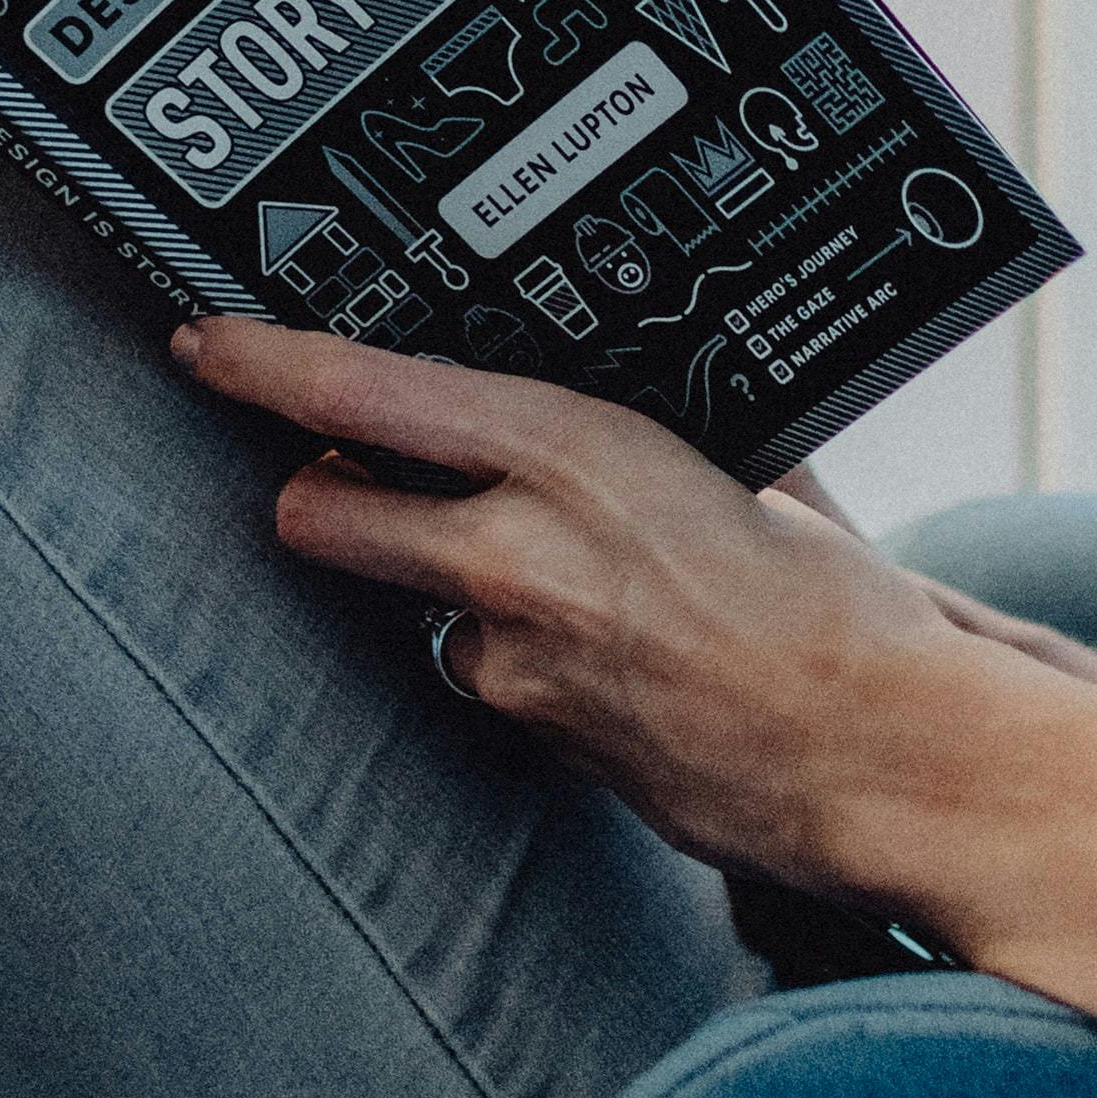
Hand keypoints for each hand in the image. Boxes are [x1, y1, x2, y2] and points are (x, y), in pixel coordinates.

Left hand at [172, 317, 981, 895]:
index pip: (367, 390)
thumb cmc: (840, 606)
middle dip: (319, 490)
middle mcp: (523, 548)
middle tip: (342, 470)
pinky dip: (528, 664)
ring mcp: (518, 654)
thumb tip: (577, 395)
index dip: (267, 363)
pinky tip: (618, 661)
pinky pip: (493, 675)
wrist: (892, 755)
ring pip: (416, 605)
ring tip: (579, 590)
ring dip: (455, 594)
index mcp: (575, 447)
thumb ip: (643, 431)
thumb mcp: (742, 469)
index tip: (204, 341)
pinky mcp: (536, 735)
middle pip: (321, 508)